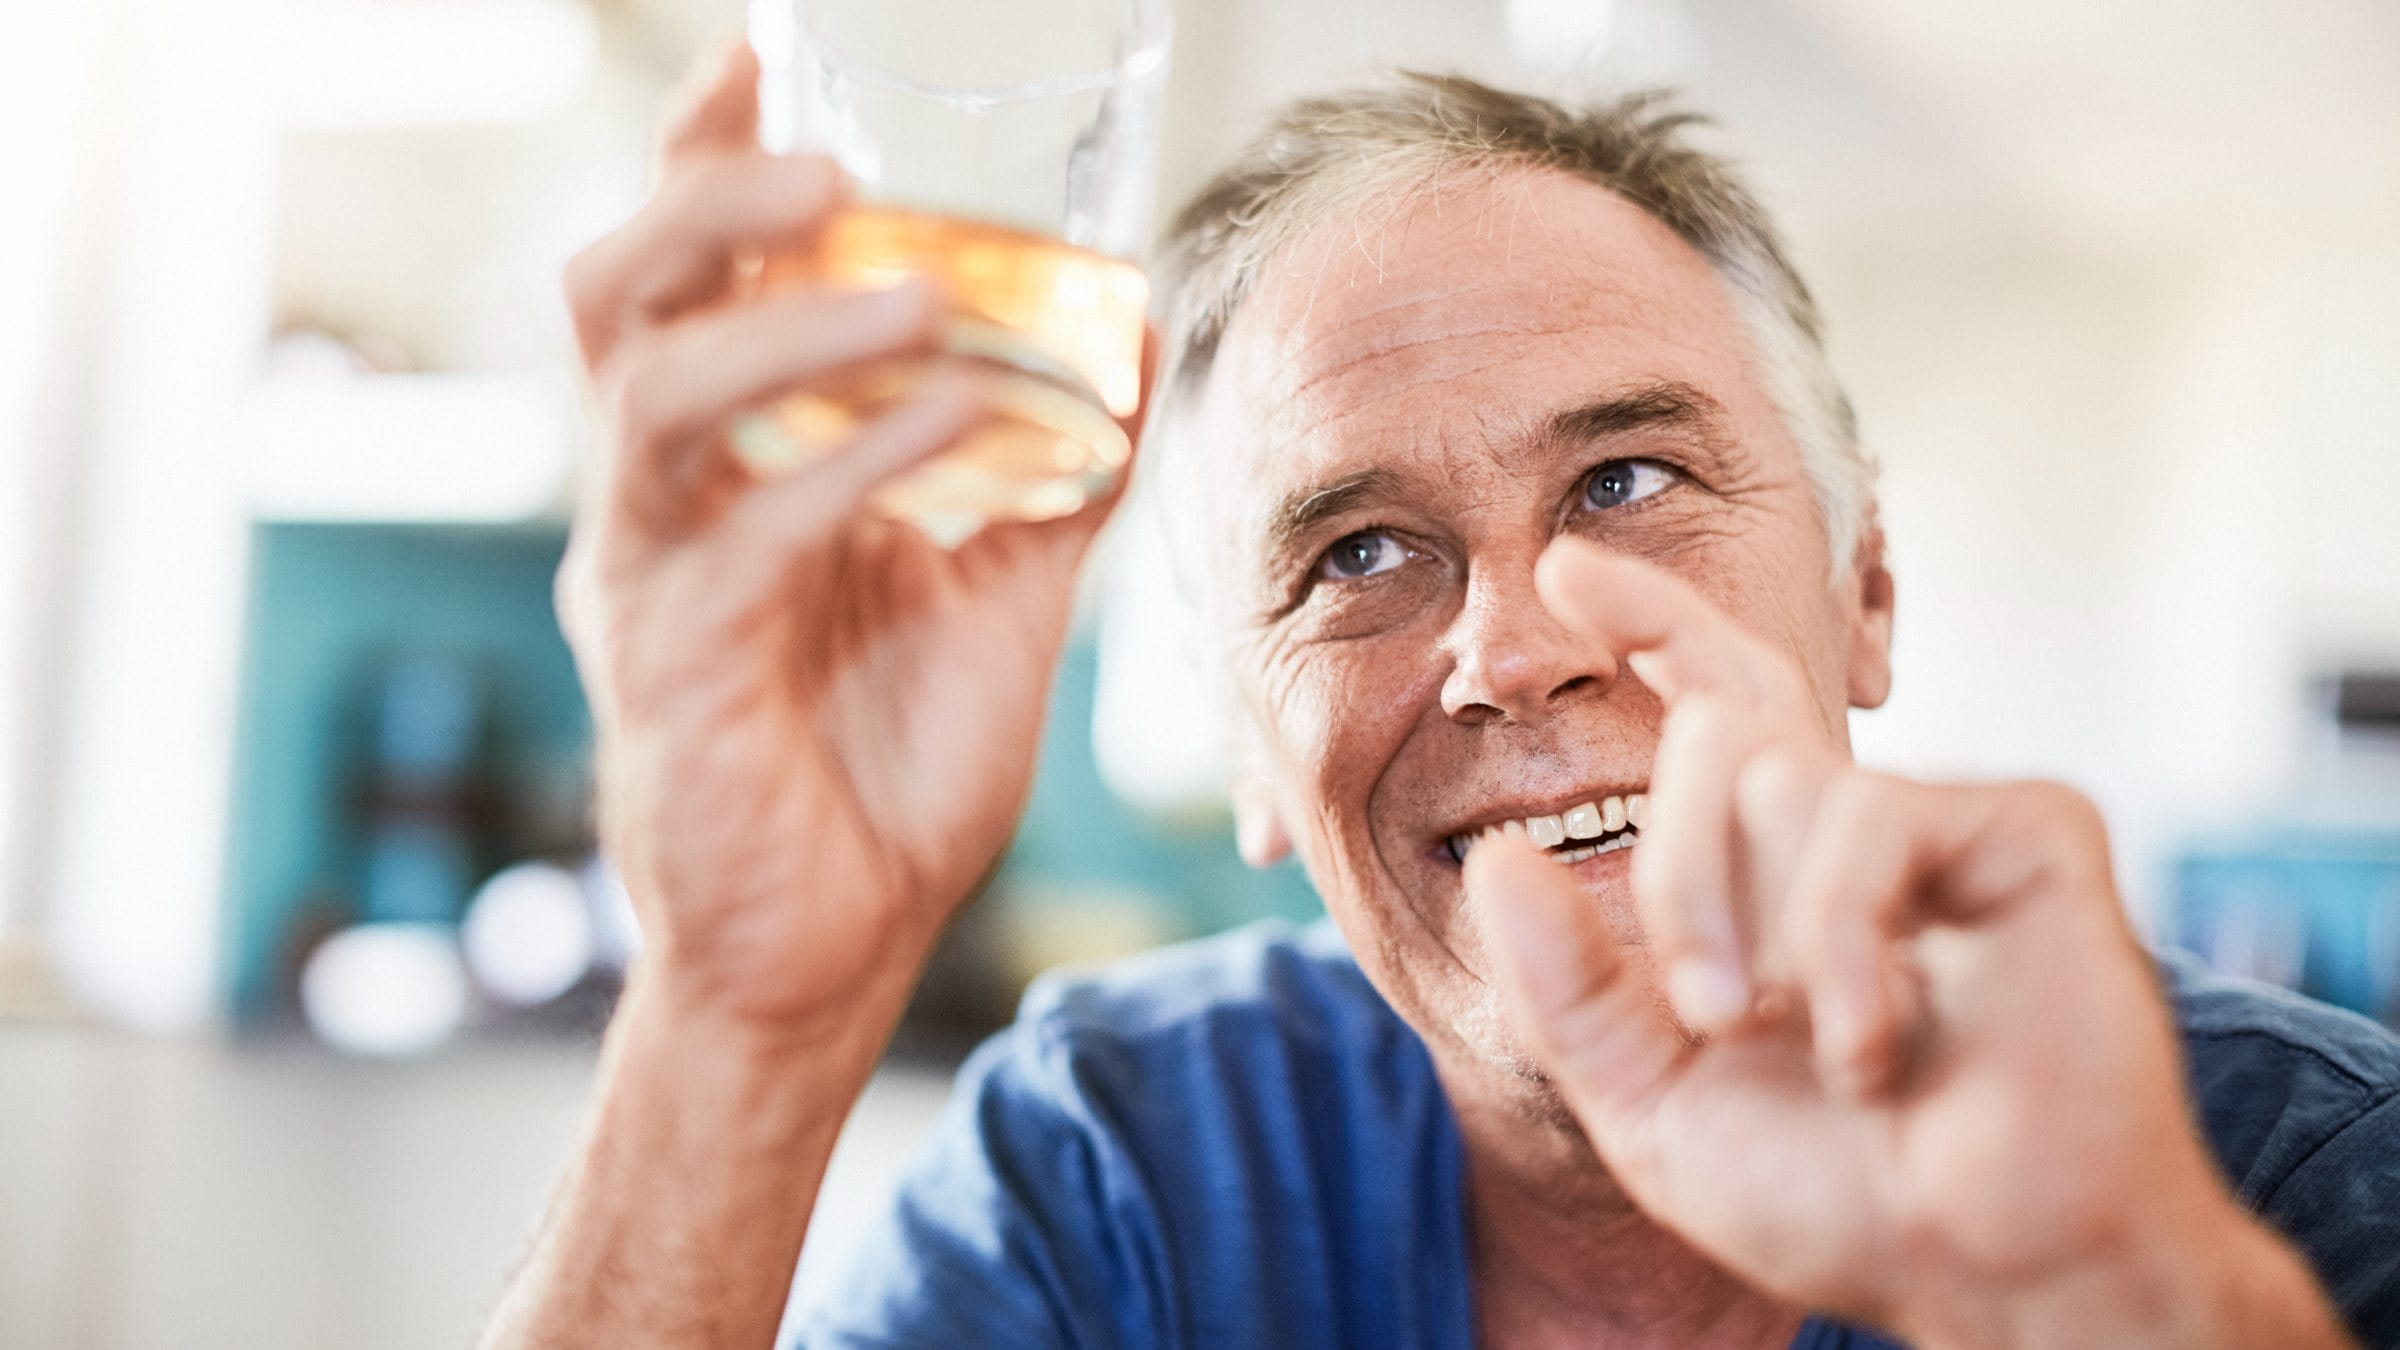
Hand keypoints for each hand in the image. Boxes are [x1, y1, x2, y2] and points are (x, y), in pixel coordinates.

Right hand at [557, 44, 1140, 1032]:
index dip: (702, 164)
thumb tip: (1132, 344)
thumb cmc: (889, 766)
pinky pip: (750, 531)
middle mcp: (659, 506)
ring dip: (785, 322)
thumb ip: (1045, 469)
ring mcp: (651, 583)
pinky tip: (956, 419)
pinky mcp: (677, 669)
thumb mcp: (993, 590)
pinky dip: (857, 458)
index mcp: (720, 470)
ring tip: (915, 284)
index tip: (758, 64)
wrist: (836, 947)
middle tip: (818, 158)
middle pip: (615, 300)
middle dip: (706, 204)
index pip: (682, 283)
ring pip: (651, 396)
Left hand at [1468, 540, 2344, 1346]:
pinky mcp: (2031, 831)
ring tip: (1812, 1047)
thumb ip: (1566, 990)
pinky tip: (1879, 1045)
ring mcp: (1948, 824)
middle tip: (1706, 1008)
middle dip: (1676, 874)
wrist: (1995, 1276)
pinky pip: (1871, 819)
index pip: (1710, 707)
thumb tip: (1491, 860)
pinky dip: (1847, 949)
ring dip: (1759, 932)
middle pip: (1714, 731)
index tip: (1564, 567)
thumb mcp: (1653, 1104)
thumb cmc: (1844, 1201)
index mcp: (1776, 876)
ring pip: (1773, 773)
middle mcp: (1857, 830)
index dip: (1647, 624)